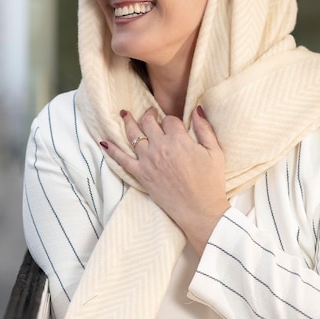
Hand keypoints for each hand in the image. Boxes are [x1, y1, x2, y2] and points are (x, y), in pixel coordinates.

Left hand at [101, 106, 229, 254]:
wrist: (200, 210)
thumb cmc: (211, 182)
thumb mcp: (215, 152)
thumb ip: (204, 128)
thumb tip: (197, 109)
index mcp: (179, 140)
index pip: (169, 120)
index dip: (171, 120)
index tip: (174, 125)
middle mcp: (160, 147)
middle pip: (148, 122)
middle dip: (149, 115)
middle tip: (150, 113)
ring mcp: (148, 160)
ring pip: (133, 135)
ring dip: (128, 122)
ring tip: (125, 114)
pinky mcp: (140, 174)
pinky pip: (121, 159)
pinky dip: (111, 150)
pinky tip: (104, 142)